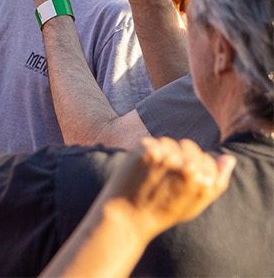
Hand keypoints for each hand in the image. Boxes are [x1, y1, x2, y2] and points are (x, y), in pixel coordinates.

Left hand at [100, 137, 234, 238]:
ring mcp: (166, 157)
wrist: (129, 216)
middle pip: (189, 146)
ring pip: (170, 142)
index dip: (194, 169)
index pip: (207, 159)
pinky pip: (152, 142)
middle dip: (180, 157)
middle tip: (166, 176)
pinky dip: (147, 152)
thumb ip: (217, 182)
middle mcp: (187, 167)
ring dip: (164, 153)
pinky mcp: (146, 150)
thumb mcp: (197, 203)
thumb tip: (229, 157)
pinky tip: (142, 169)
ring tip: (154, 174)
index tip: (181, 180)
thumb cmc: (165, 212)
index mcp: (204, 181)